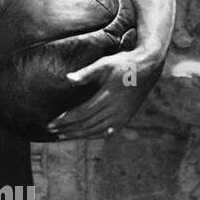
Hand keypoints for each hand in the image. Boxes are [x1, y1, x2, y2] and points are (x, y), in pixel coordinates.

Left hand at [47, 48, 165, 140]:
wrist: (148, 68)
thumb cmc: (123, 63)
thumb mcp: (104, 63)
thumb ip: (86, 73)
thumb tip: (67, 79)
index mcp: (108, 96)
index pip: (81, 113)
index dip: (64, 120)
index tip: (50, 123)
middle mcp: (115, 110)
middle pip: (86, 125)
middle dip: (67, 129)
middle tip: (51, 130)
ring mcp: (122, 116)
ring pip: (95, 131)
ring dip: (77, 134)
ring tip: (62, 135)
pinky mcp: (126, 119)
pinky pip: (107, 132)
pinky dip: (93, 135)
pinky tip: (84, 136)